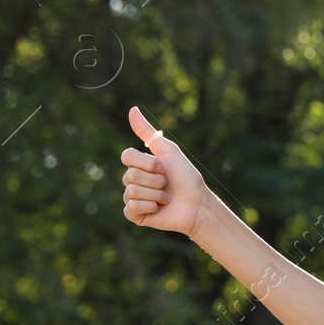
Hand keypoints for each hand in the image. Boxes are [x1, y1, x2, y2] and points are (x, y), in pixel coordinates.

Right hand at [120, 105, 207, 236]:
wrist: (197, 203)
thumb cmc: (186, 177)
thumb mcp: (167, 150)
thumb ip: (147, 132)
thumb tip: (132, 109)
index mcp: (139, 165)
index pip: (126, 156)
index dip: (146, 162)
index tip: (163, 167)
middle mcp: (133, 180)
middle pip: (129, 175)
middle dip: (155, 180)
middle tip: (167, 184)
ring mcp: (133, 198)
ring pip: (131, 191)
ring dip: (155, 194)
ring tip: (166, 198)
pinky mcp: (136, 215)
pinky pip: (130, 208)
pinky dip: (148, 206)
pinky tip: (158, 209)